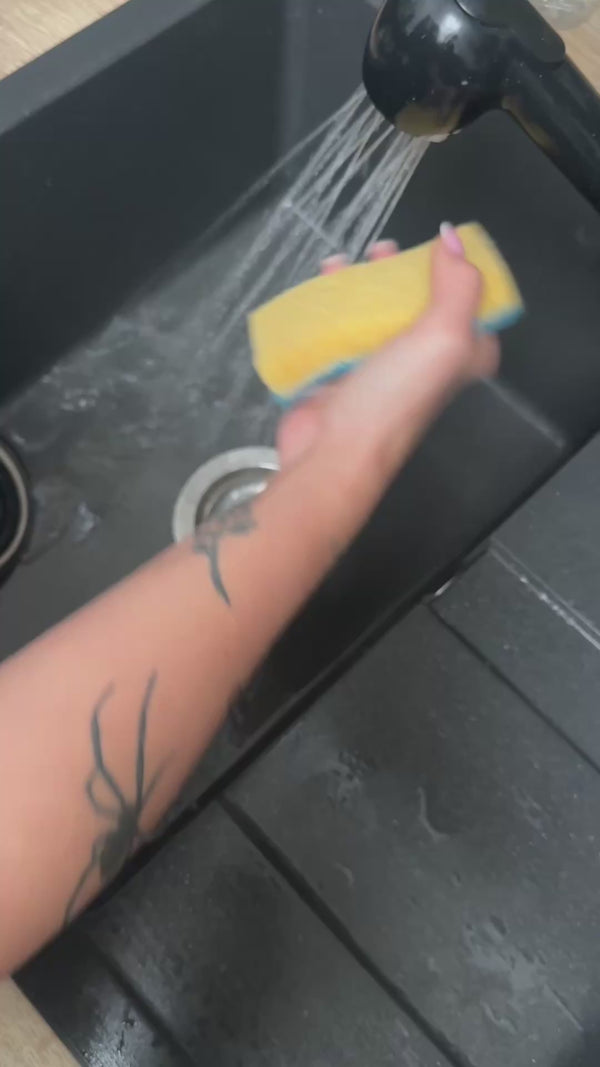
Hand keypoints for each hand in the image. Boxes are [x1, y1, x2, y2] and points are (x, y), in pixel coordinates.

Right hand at [277, 225, 499, 480]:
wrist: (334, 452)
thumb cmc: (395, 397)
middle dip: (403, 269)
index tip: (437, 242)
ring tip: (342, 261)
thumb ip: (458, 284)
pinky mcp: (343, 370)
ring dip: (362, 281)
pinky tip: (320, 284)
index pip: (472, 304)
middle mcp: (427, 361)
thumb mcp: (445, 336)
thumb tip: (453, 237)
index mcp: (463, 356)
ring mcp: (383, 366)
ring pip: (377, 310)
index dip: (460, 271)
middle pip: (420, 301)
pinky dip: (331, 301)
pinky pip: (340, 326)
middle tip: (382, 250)